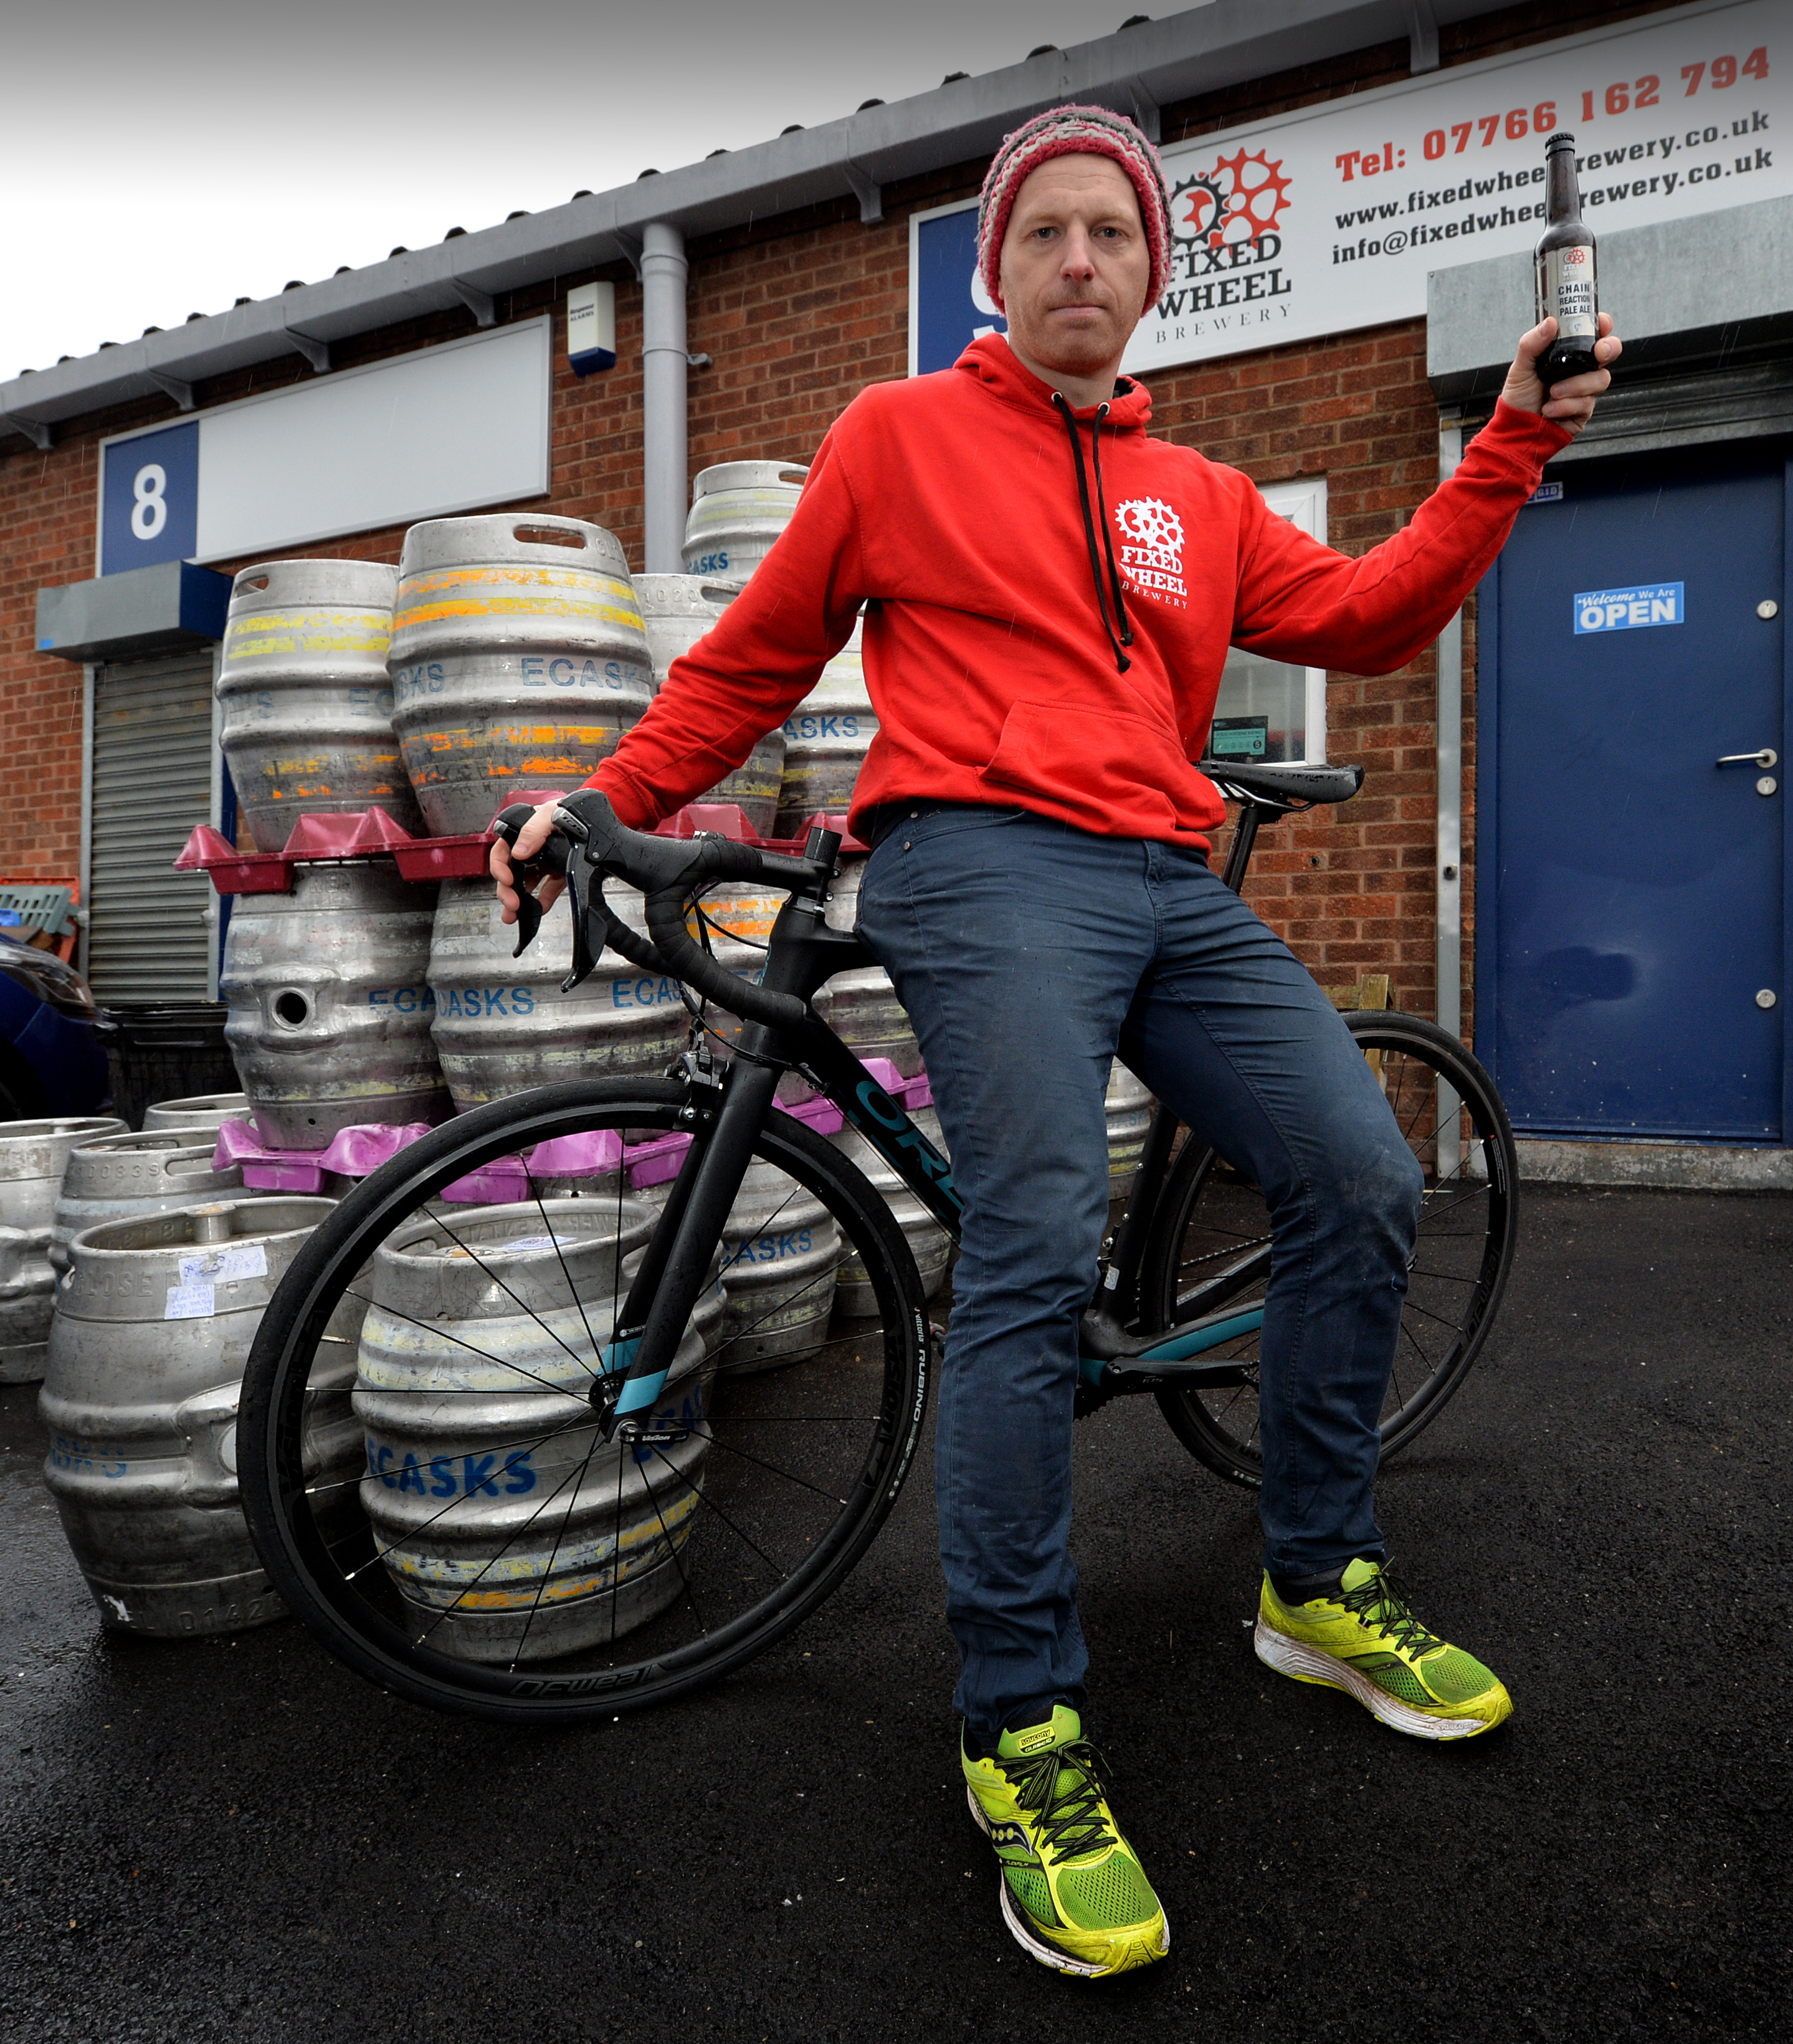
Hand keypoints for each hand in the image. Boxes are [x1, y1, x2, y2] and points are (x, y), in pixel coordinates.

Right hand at [489, 796, 566, 924]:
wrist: (597, 815)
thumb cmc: (571, 809)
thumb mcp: (550, 813)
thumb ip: (533, 829)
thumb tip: (519, 852)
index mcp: (523, 832)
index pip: (502, 851)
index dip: (499, 867)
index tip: (507, 880)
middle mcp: (531, 848)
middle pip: (511, 872)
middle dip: (507, 890)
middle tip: (512, 904)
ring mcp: (545, 861)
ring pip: (526, 884)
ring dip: (519, 900)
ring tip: (516, 914)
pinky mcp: (559, 872)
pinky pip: (548, 889)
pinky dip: (543, 900)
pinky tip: (540, 909)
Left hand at [1500, 313, 1620, 437]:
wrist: (1516, 428)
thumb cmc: (1519, 398)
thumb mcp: (1520, 367)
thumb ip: (1531, 344)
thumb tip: (1549, 323)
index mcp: (1567, 353)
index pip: (1592, 333)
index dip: (1602, 325)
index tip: (1602, 324)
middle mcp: (1579, 368)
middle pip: (1609, 352)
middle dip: (1608, 349)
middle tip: (1597, 354)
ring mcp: (1584, 389)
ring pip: (1600, 379)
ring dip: (1576, 385)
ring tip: (1553, 392)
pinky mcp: (1584, 410)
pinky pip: (1587, 403)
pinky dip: (1566, 405)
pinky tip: (1551, 409)